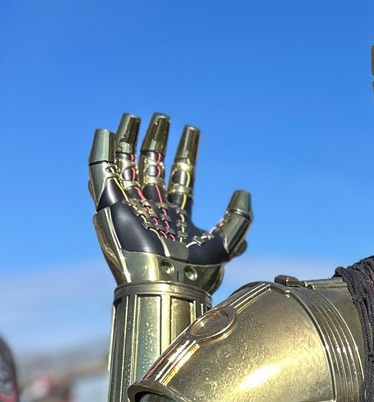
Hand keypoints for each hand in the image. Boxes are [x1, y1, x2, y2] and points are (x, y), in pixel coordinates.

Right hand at [89, 112, 251, 293]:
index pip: (182, 175)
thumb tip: (244, 191)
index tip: (192, 129)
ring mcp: (131, 208)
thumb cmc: (196, 272)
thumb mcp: (226, 243)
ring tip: (135, 117)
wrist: (166, 284)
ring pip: (128, 167)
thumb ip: (239, 217)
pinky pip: (102, 174)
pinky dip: (102, 153)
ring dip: (130, 141)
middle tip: (163, 117)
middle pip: (153, 167)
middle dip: (158, 141)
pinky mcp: (110, 207)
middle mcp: (153, 209)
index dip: (186, 152)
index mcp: (178, 215)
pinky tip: (108, 132)